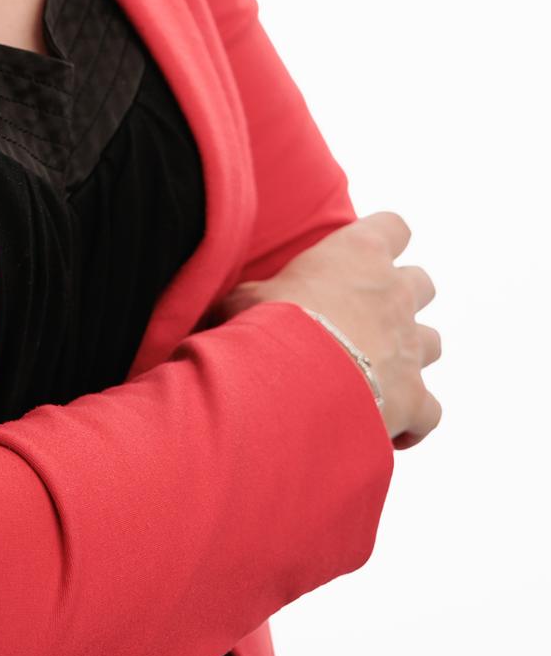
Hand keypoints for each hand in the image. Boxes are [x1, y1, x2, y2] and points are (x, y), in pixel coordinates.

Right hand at [213, 211, 441, 447]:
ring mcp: (411, 346)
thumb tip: (223, 303)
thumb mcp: (245, 295)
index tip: (362, 255)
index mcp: (359, 253)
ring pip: (432, 342)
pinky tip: (387, 428)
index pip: (393, 227)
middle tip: (363, 317)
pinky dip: (413, 420)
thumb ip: (253, 294)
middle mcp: (395, 293)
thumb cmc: (266, 325)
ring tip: (373, 371)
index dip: (383, 239)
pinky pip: (429, 411)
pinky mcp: (415, 397)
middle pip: (421, 283)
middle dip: (400, 298)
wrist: (294, 382)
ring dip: (408, 354)